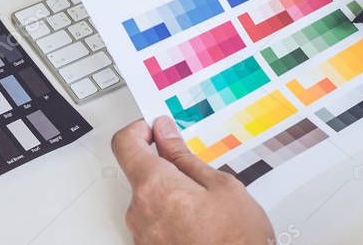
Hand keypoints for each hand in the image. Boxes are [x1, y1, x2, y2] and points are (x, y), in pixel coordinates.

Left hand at [111, 116, 273, 244]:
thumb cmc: (237, 240)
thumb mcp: (220, 185)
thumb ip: (184, 155)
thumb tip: (165, 132)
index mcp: (155, 186)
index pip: (125, 143)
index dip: (139, 129)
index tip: (155, 128)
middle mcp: (140, 212)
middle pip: (140, 173)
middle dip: (165, 168)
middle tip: (197, 176)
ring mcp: (142, 235)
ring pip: (149, 200)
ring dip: (170, 196)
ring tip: (205, 208)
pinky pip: (153, 223)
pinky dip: (171, 218)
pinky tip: (198, 224)